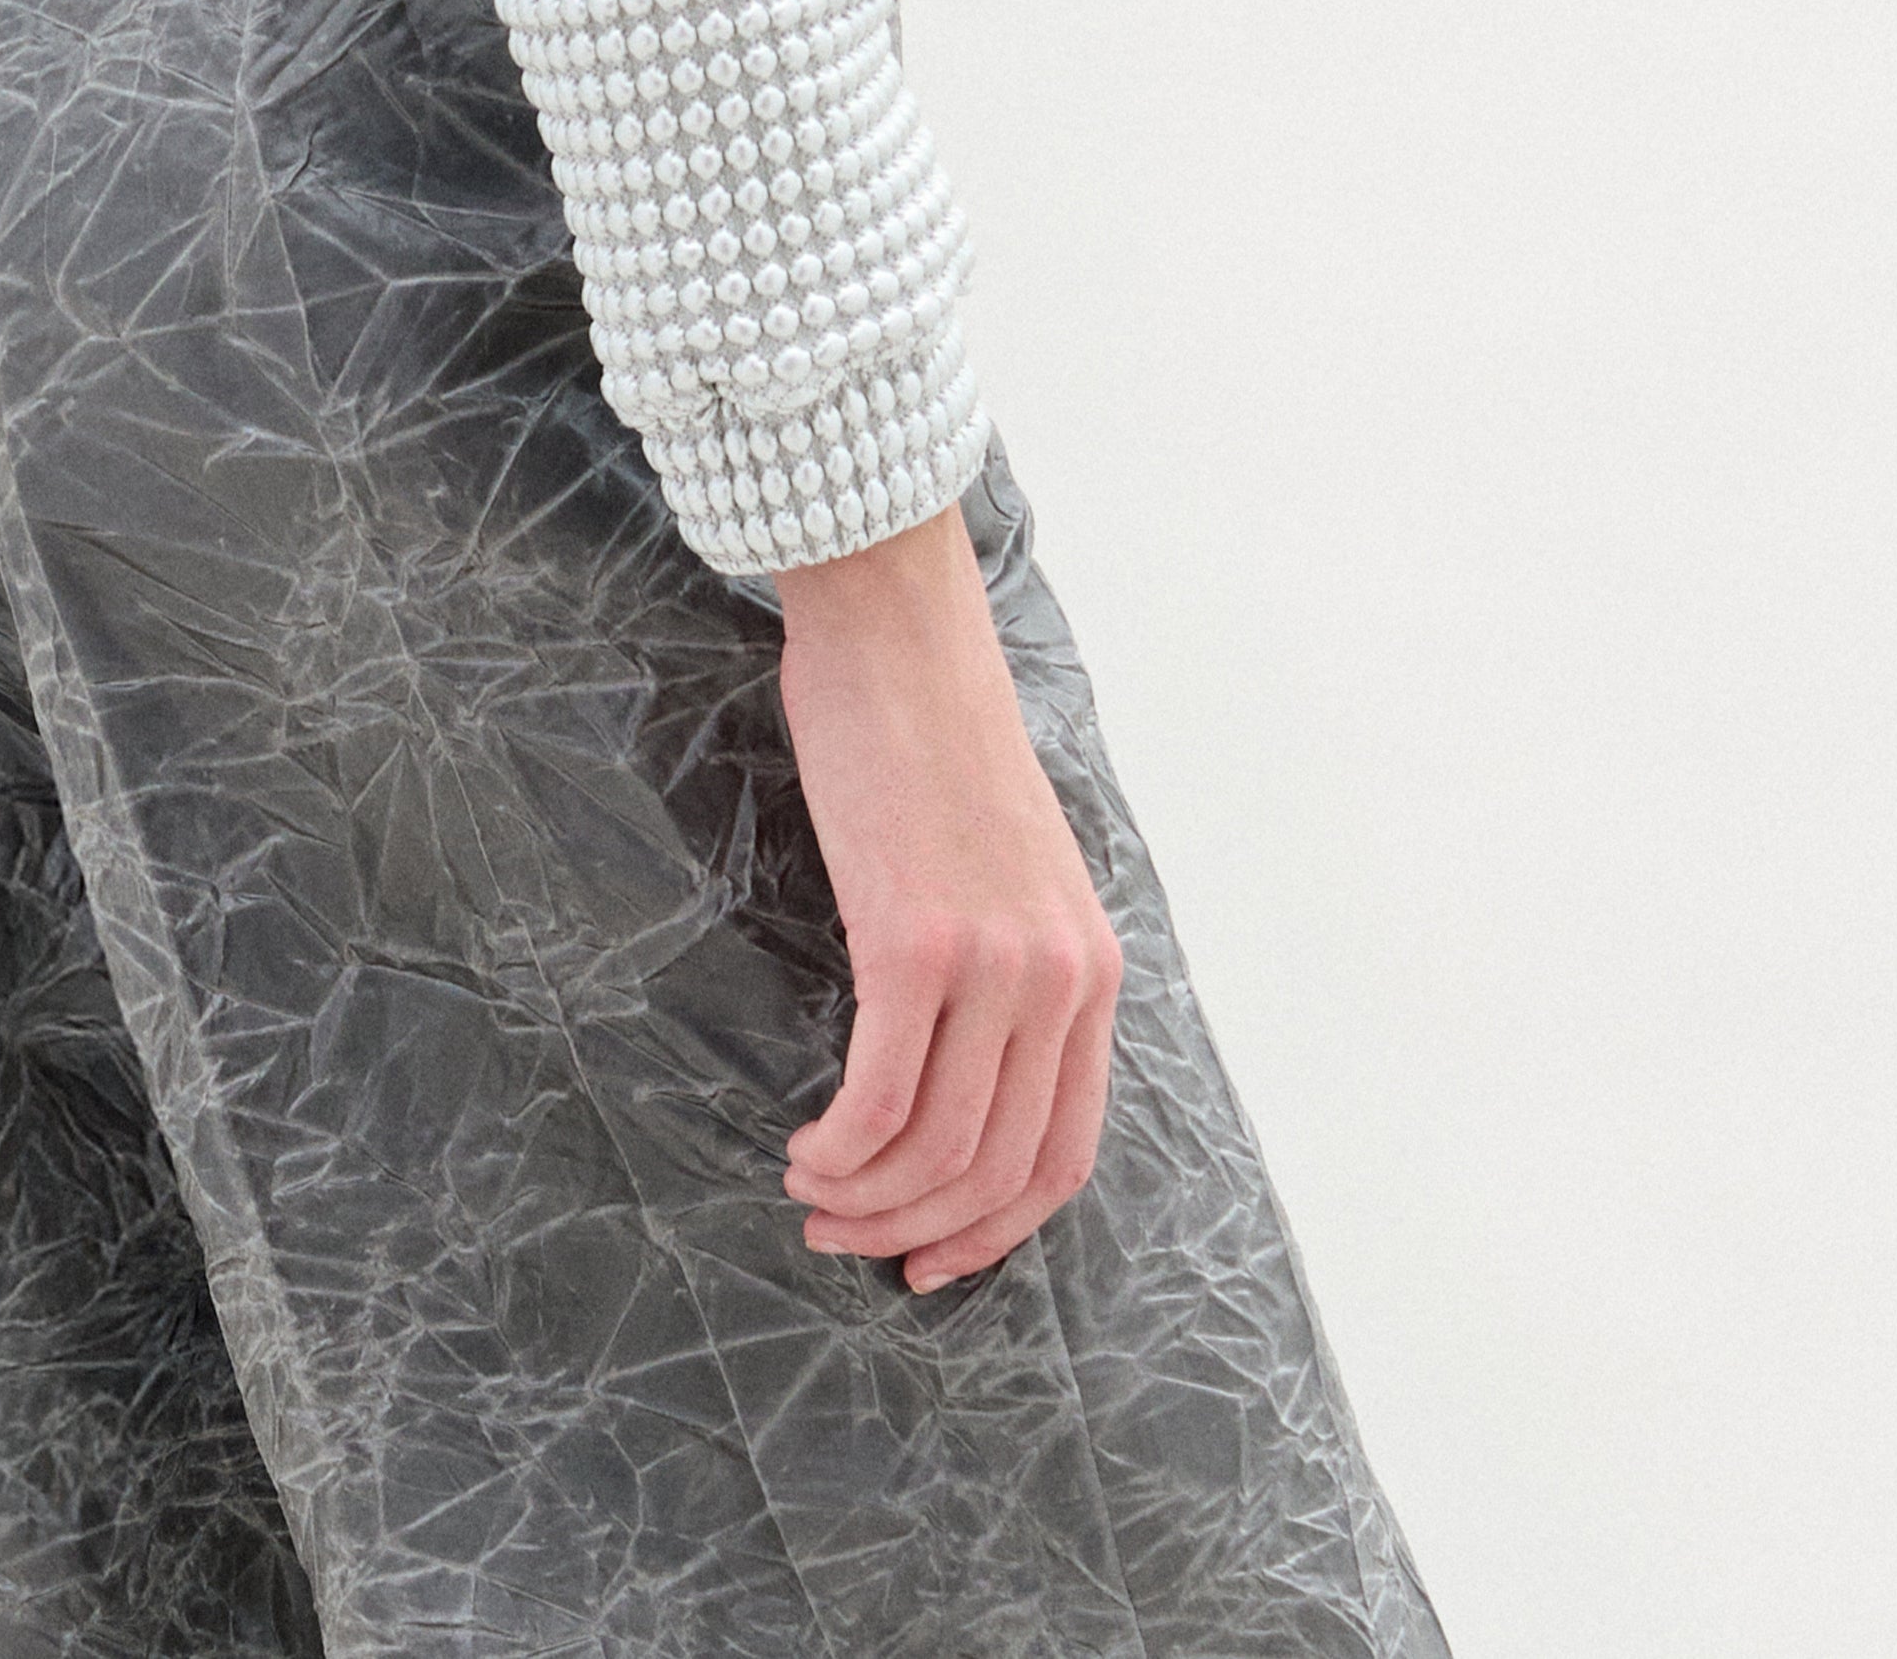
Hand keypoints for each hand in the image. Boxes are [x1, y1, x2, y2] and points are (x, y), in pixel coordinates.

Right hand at [773, 496, 1121, 1290]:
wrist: (900, 633)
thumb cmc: (934, 739)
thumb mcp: (1013, 871)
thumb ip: (1010, 969)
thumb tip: (961, 1076)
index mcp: (1092, 969)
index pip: (1063, 1155)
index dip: (993, 1233)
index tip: (928, 1262)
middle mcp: (1059, 977)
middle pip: (997, 1168)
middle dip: (915, 1231)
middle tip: (842, 1238)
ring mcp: (992, 961)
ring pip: (937, 1147)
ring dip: (865, 1199)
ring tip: (810, 1194)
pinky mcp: (914, 940)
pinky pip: (881, 1095)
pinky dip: (840, 1149)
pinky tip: (805, 1151)